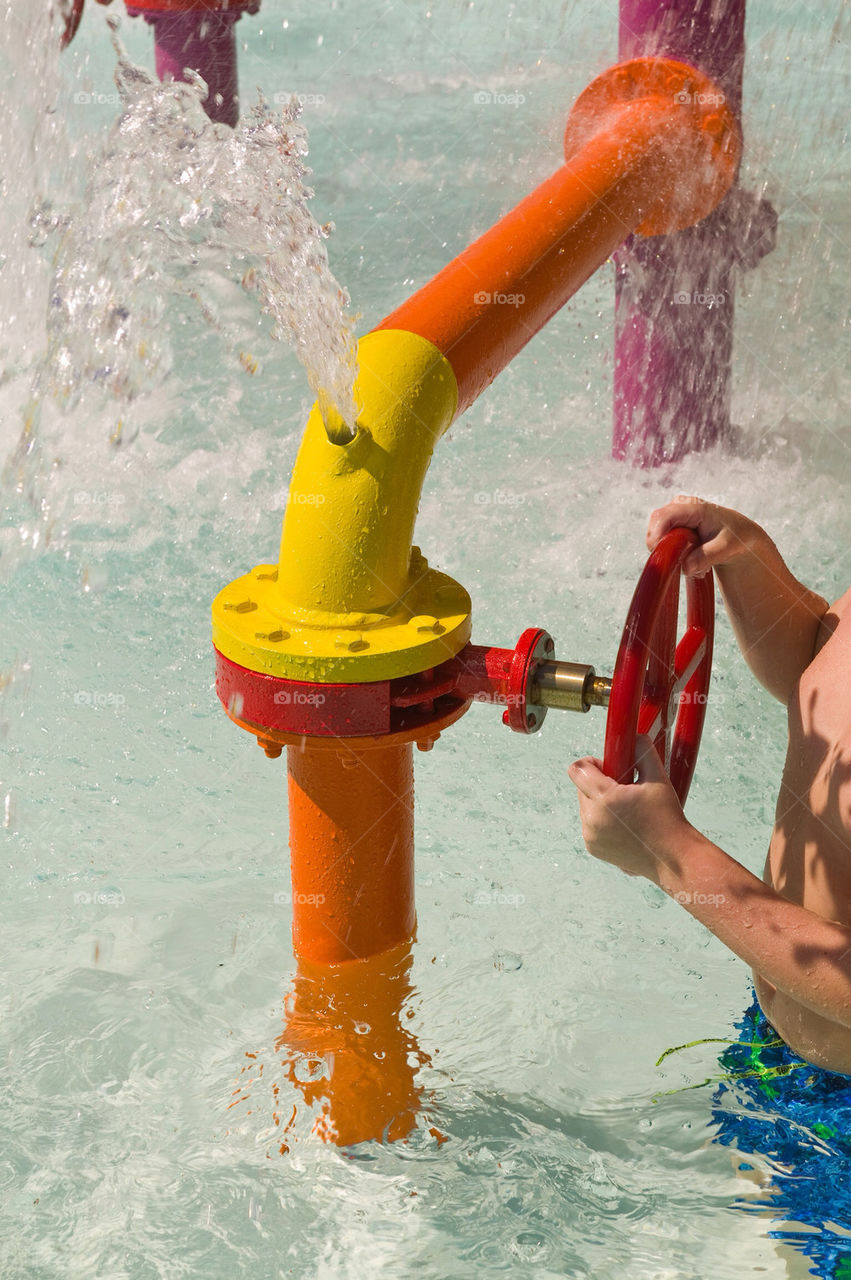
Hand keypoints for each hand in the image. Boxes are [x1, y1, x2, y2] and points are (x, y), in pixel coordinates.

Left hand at [567, 736, 690, 881]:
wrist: (674, 858)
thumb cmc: (668, 818)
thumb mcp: (658, 778)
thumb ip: (643, 751)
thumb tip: (635, 736)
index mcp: (605, 799)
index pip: (577, 769)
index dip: (591, 763)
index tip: (608, 767)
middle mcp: (592, 819)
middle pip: (581, 787)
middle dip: (598, 783)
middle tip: (625, 788)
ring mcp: (591, 836)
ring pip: (585, 806)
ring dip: (599, 802)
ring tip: (627, 808)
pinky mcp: (593, 848)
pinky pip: (589, 824)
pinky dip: (602, 820)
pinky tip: (625, 824)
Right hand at [646, 497, 765, 578]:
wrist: (739, 535)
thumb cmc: (735, 537)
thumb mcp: (725, 549)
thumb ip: (705, 557)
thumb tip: (685, 567)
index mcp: (695, 507)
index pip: (664, 516)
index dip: (655, 535)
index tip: (658, 555)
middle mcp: (680, 506)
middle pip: (656, 525)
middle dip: (662, 548)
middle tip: (679, 564)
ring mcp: (674, 514)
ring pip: (657, 535)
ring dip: (669, 552)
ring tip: (693, 561)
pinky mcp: (672, 524)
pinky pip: (662, 540)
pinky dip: (672, 552)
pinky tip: (690, 557)